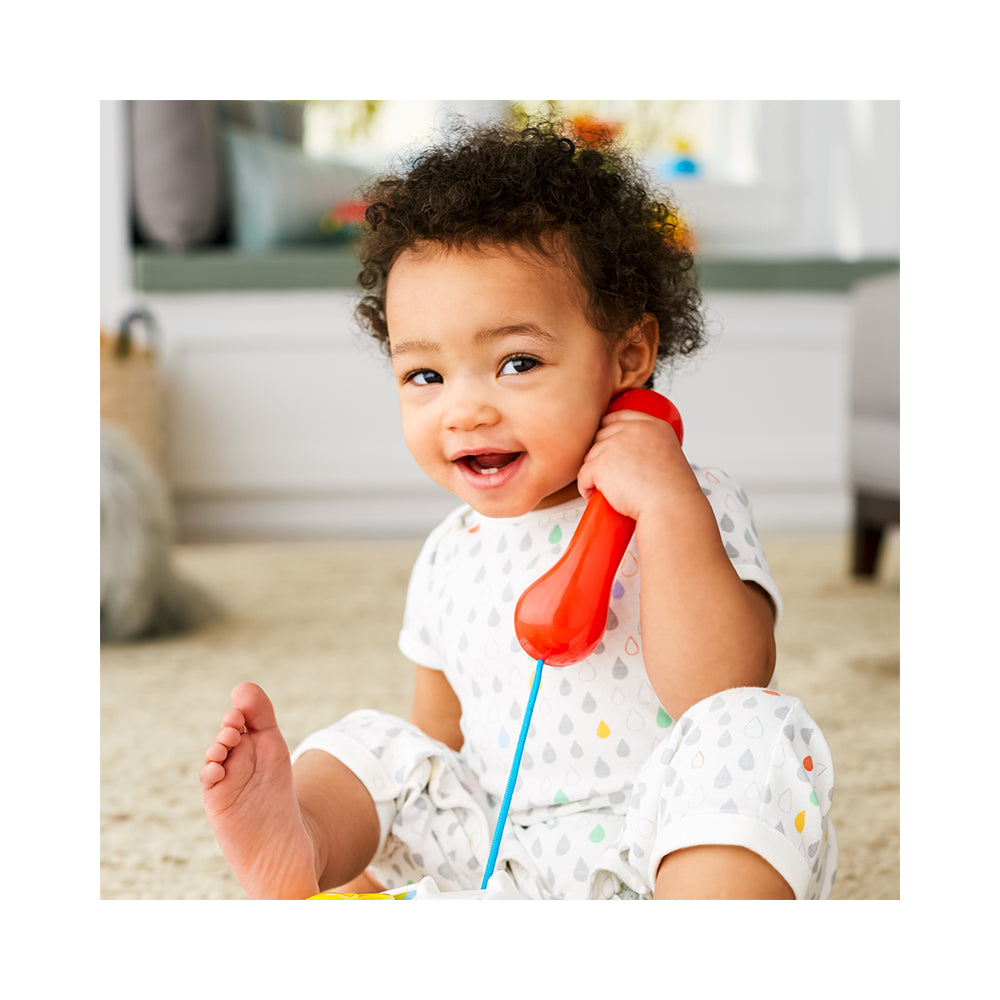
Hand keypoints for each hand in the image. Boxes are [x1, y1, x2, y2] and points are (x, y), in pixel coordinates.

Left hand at [576, 409, 698, 521]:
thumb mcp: (669, 458)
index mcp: (653, 426)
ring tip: (609, 488)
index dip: (609, 428)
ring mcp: (614, 445)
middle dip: (601, 455)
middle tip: (610, 474)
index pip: (621, 417)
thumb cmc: (672, 492)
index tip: (607, 439)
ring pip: (591, 455)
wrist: (670, 505)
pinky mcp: (600, 464)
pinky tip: (595, 494)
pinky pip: (583, 475)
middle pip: (602, 435)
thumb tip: (631, 457)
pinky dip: (586, 487)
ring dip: (594, 472)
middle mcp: (633, 430)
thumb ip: (650, 450)